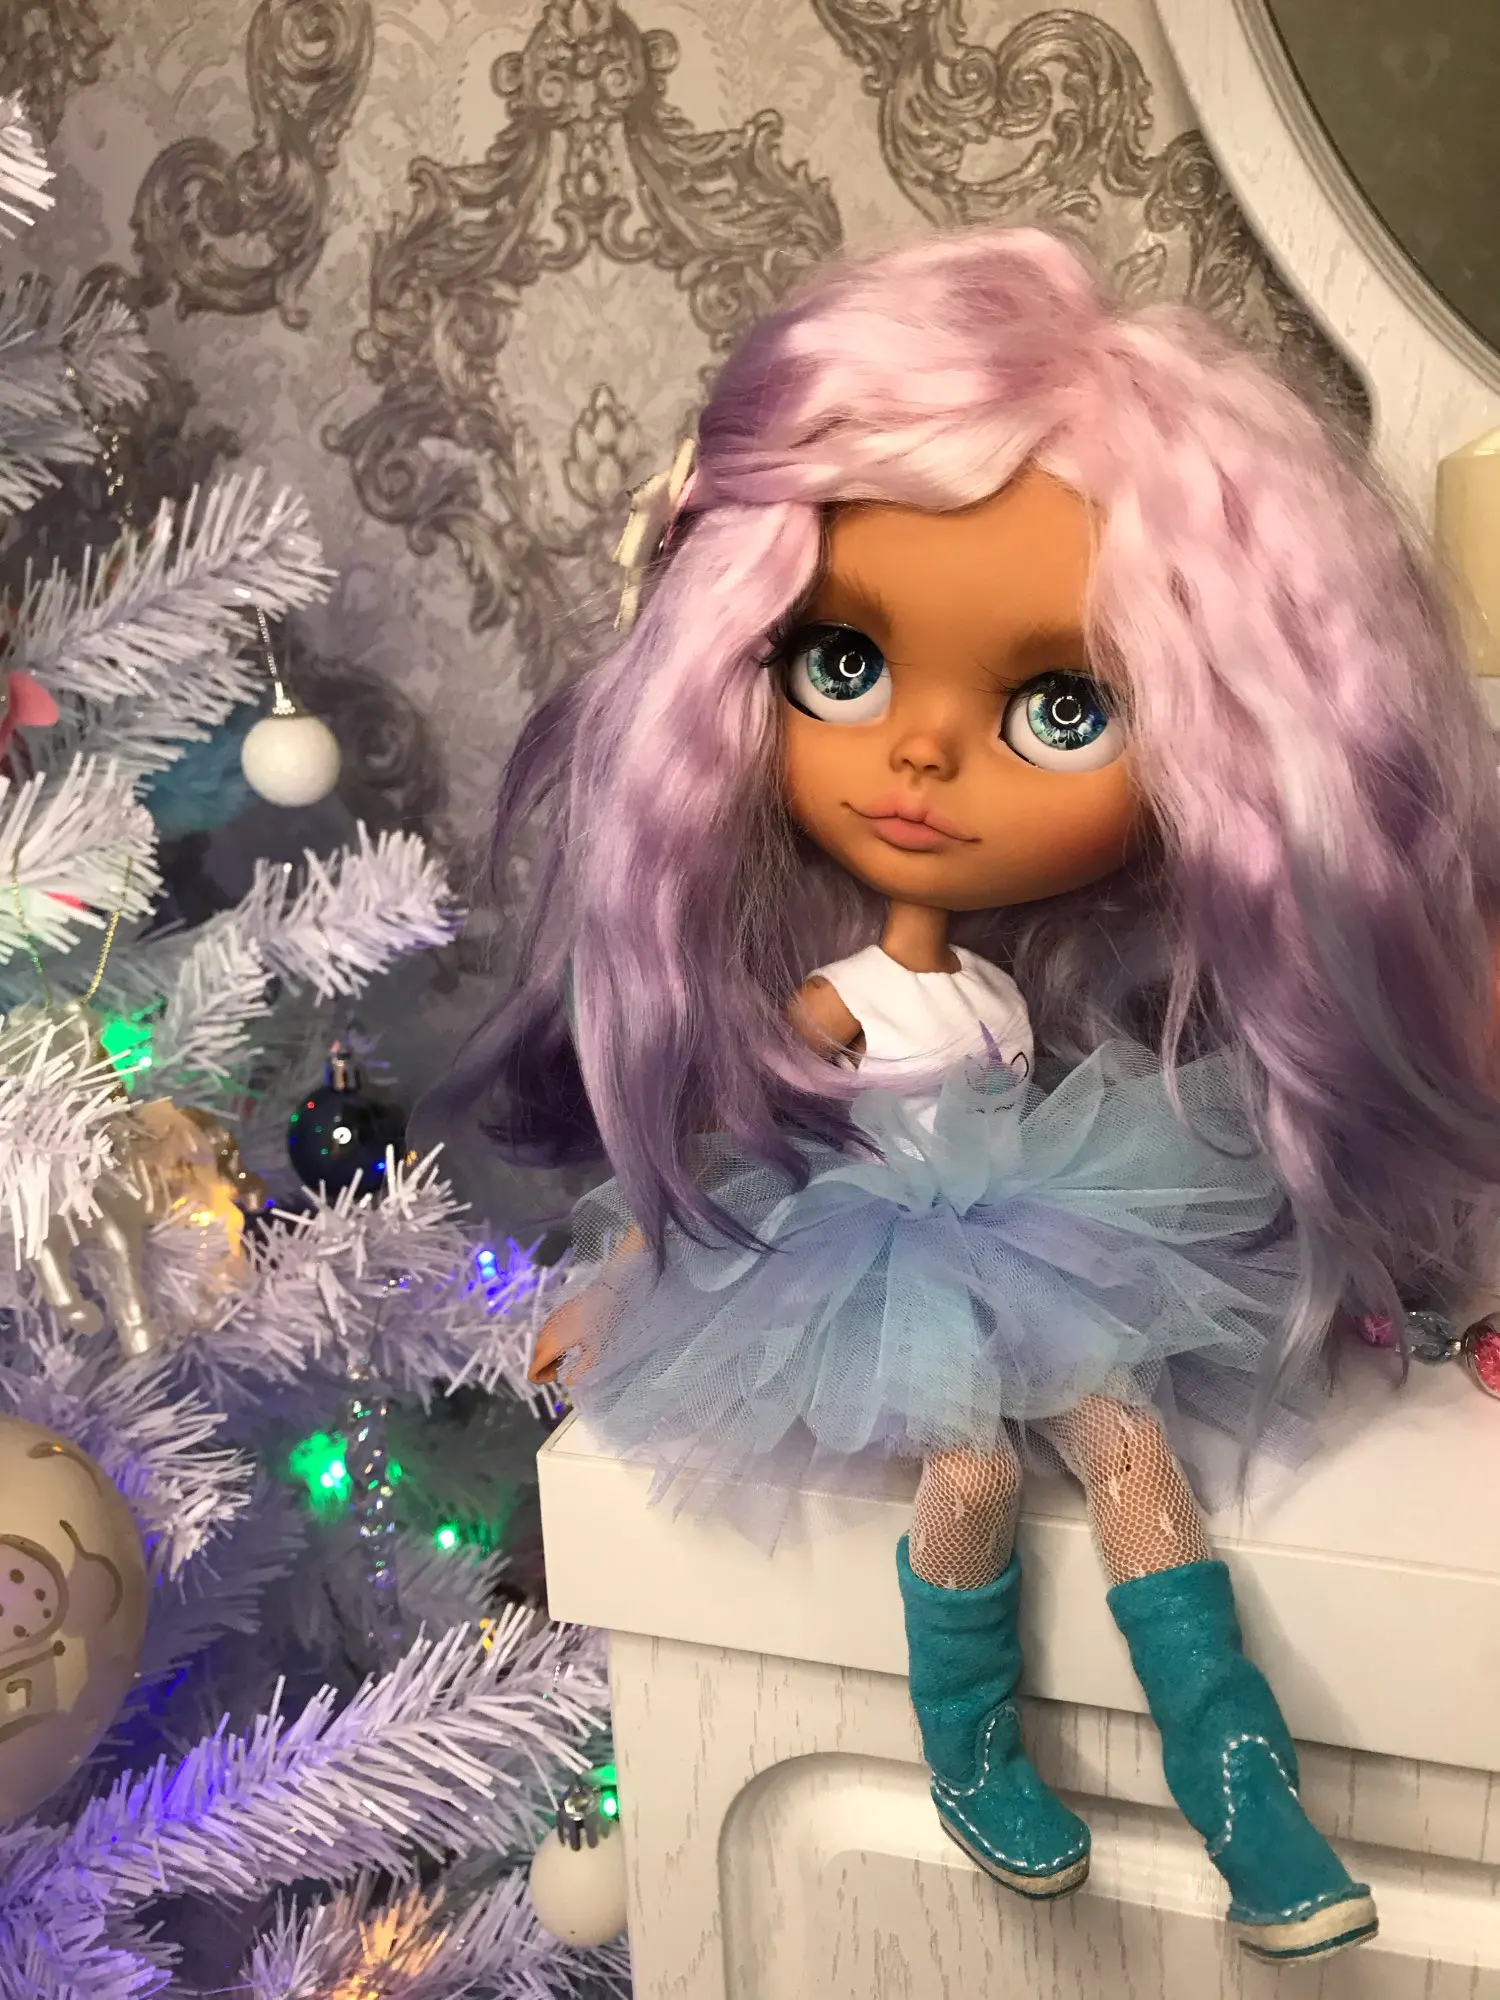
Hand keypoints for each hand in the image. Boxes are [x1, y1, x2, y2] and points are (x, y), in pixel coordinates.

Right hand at [526, 1225, 646, 1385]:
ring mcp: (550, 1320)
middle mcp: (546, 1332)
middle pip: (535, 1357)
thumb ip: (581, 1370)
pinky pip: (546, 1333)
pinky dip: (552, 1342)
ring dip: (548, 1355)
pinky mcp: (556, 1312)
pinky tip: (569, 1342)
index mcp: (553, 1344)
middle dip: (545, 1368)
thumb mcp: (596, 1351)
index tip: (557, 1377)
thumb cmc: (602, 1323)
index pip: (533, 1368)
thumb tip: (569, 1382)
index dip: (541, 1379)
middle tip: (563, 1370)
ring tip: (568, 1357)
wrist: (607, 1292)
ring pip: (540, 1344)